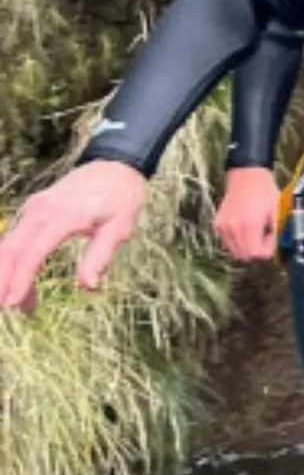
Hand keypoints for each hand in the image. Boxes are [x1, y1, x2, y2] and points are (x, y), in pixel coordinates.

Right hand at [0, 159, 147, 312]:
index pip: (33, 252)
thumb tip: (89, 286)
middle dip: (2, 281)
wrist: (114, 164)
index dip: (21, 279)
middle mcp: (41, 211)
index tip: (13, 303)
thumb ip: (100, 255)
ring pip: (7, 245)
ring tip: (13, 304)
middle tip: (5, 310)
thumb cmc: (121, 197)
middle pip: (10, 250)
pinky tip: (20, 282)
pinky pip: (14, 238)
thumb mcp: (120, 227)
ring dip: (5, 274)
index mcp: (63, 216)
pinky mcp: (32, 210)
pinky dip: (12, 261)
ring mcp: (33, 209)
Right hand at [214, 166, 282, 261]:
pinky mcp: (218, 224)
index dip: (266, 252)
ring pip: (234, 251)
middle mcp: (234, 228)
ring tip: (255, 232)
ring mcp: (223, 227)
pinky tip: (245, 229)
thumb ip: (275, 232)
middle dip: (256, 251)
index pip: (255, 253)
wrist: (247, 175)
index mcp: (250, 224)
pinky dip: (236, 242)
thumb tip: (274, 248)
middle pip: (244, 255)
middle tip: (265, 238)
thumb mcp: (276, 210)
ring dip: (246, 247)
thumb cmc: (263, 190)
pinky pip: (227, 243)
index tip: (271, 244)